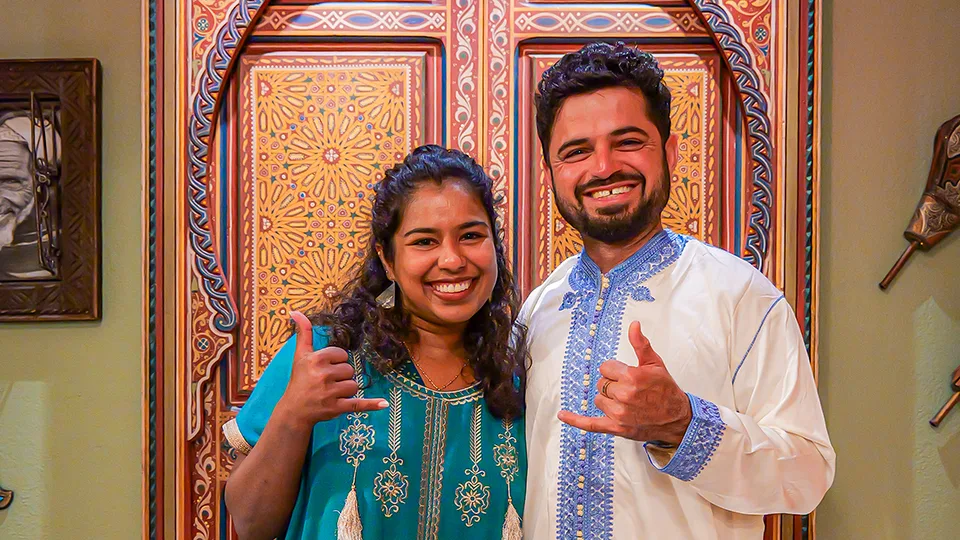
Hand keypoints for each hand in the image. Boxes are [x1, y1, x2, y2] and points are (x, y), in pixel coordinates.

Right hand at [276, 312, 387, 429]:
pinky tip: (384, 404)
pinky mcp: (336, 407)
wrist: (294, 410)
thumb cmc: (299, 379)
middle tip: (326, 382)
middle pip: (349, 369)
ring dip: (346, 390)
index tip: (325, 368)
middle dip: (341, 376)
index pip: (342, 354)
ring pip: (354, 385)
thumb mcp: (300, 355)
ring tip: (331, 393)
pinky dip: (371, 404)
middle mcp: (323, 375)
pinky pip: (358, 404)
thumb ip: (304, 333)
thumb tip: (296, 311)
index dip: (336, 361)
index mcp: (316, 359)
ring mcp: (330, 393)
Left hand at [558, 321, 691, 444]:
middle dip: (613, 384)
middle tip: (631, 390)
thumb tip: (633, 324)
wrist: (677, 418)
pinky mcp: (616, 427)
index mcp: (632, 377)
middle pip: (601, 383)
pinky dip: (576, 420)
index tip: (627, 374)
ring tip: (628, 402)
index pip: (606, 368)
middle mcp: (624, 395)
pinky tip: (563, 414)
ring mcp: (619, 413)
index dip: (615, 370)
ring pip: (598, 399)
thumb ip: (640, 344)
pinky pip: (591, 424)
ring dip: (608, 399)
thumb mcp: (655, 363)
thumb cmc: (666, 390)